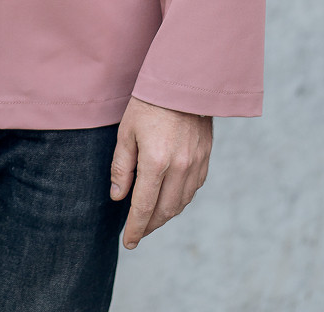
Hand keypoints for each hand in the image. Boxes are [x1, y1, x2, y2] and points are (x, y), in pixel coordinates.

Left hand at [110, 97, 212, 248]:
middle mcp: (179, 167)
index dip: (135, 228)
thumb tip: (118, 196)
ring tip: (151, 219)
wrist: (183, 81)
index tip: (128, 242)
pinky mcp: (205, 158)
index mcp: (156, 161)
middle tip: (137, 233)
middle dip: (149, 226)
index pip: (143, 207)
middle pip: (164, 211)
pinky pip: (193, 189)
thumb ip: (122, 166)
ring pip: (181, 203)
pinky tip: (170, 200)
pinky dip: (180, 200)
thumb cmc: (149, 102)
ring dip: (165, 216)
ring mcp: (195, 164)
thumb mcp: (127, 131)